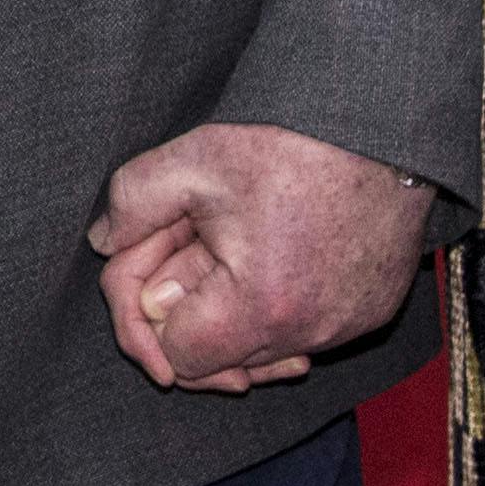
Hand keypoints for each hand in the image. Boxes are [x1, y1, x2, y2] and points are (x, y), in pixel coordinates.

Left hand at [88, 120, 435, 393]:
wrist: (381, 124)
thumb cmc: (290, 141)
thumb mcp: (192, 161)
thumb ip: (131, 206)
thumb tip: (103, 242)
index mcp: (259, 305)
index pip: (177, 359)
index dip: (154, 314)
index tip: (161, 261)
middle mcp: (310, 333)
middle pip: (219, 361)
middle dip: (192, 308)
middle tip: (195, 239)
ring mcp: (346, 328)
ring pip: (261, 351)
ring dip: (235, 310)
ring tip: (237, 242)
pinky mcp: (372, 314)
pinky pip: (307, 332)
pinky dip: (281, 305)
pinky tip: (277, 254)